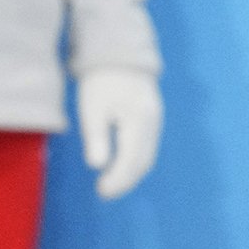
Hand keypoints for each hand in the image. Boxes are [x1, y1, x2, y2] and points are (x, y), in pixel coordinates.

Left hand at [77, 68, 162, 200]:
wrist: (120, 55)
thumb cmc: (101, 80)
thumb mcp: (92, 108)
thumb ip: (96, 138)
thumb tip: (97, 166)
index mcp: (139, 123)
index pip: (131, 161)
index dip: (117, 180)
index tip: (101, 192)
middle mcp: (153, 126)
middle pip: (143, 163)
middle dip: (125, 182)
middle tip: (104, 193)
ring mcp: (156, 124)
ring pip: (147, 158)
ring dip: (131, 174)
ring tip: (111, 184)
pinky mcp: (153, 121)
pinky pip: (147, 148)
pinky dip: (135, 162)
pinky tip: (121, 166)